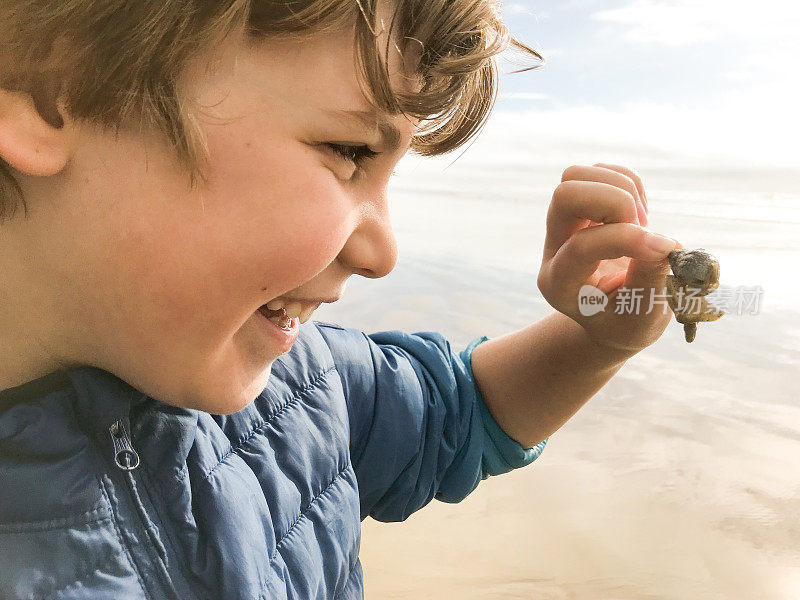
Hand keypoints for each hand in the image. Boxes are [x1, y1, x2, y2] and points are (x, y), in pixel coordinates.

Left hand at [537, 163, 683, 355]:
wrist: (616, 318)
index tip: (664, 250)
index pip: (581, 246)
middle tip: (641, 229)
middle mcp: (553, 249)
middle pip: (565, 195)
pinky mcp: (583, 205)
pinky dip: (630, 184)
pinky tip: (640, 218)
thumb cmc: (629, 322)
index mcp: (560, 285)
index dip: (626, 240)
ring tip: (642, 224)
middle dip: (616, 203)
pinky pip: (601, 170)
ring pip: (576, 175)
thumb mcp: (643, 317)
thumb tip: (663, 244)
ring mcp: (564, 224)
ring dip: (623, 190)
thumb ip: (651, 281)